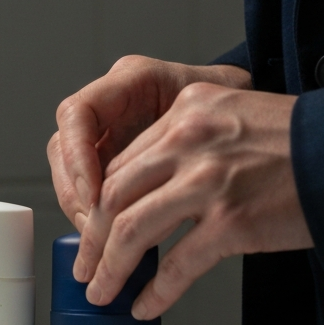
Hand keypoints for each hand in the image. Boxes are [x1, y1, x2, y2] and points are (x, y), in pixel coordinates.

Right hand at [48, 56, 251, 229]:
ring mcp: (108, 133)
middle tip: (95, 228)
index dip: (77, 157)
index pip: (79, 113)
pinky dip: (98, 217)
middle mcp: (112, 106)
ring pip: (69, 174)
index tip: (94, 194)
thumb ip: (185, 141)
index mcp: (133, 82)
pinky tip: (115, 240)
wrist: (260, 120)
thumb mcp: (220, 116)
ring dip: (80, 210)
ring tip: (104, 242)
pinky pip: (90, 191)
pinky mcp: (115, 162)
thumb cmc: (246, 111)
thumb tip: (161, 188)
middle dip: (74, 193)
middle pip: (62, 148)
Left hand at [73, 81, 312, 319]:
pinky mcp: (233, 221)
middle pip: (114, 197)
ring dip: (110, 269)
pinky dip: (156, 291)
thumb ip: (186, 142)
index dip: (97, 204)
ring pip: (132, 231)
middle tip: (85, 269)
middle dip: (92, 241)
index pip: (120, 163)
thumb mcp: (232, 118)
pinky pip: (177, 264)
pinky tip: (145, 306)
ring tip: (102, 292)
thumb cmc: (298, 142)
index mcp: (184, 111)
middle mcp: (187, 141)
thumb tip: (144, 192)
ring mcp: (208, 182)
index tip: (91, 229)